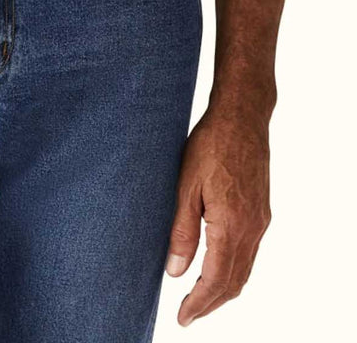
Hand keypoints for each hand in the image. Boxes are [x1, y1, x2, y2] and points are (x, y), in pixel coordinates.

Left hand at [165, 93, 271, 325]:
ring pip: (245, 269)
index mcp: (231, 225)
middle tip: (188, 315)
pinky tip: (218, 267)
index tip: (182, 318)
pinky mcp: (261, 210)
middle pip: (234, 282)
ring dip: (223, 289)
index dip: (199, 303)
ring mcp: (260, 220)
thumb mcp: (185, 186)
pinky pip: (250, 252)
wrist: (241, 118)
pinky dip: (234, 269)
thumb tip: (175, 271)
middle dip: (211, 303)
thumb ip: (182, 231)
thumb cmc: (210, 146)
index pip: (216, 279)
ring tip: (199, 298)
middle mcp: (252, 228)